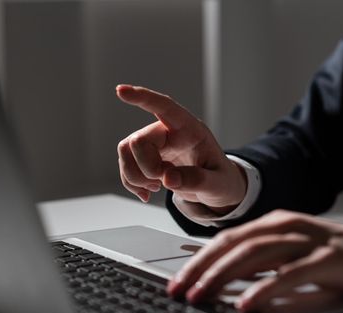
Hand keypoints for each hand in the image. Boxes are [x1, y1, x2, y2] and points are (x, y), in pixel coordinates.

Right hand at [116, 84, 245, 214]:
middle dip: (146, 168)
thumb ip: (197, 180)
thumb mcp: (219, 184)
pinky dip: (132, 183)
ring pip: (126, 151)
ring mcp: (154, 143)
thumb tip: (168, 178)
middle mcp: (168, 131)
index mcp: (190, 130)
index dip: (143, 98)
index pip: (164, 107)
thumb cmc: (221, 180)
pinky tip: (148, 192)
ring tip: (157, 187)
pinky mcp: (144, 157)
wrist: (215, 189)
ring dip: (135, 176)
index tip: (121, 91)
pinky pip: (125, 166)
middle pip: (138, 140)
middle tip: (163, 183)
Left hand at [167, 209, 342, 312]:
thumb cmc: (333, 257)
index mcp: (272, 224)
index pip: (225, 240)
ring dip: (223, 276)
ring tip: (201, 296)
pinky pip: (291, 274)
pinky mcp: (329, 258)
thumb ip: (260, 264)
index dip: (198, 260)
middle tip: (179, 290)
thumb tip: (225, 280)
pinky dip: (264, 288)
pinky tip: (245, 303)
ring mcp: (307, 240)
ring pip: (255, 254)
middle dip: (201, 268)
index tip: (176, 281)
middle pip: (233, 244)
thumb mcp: (289, 256)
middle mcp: (284, 226)